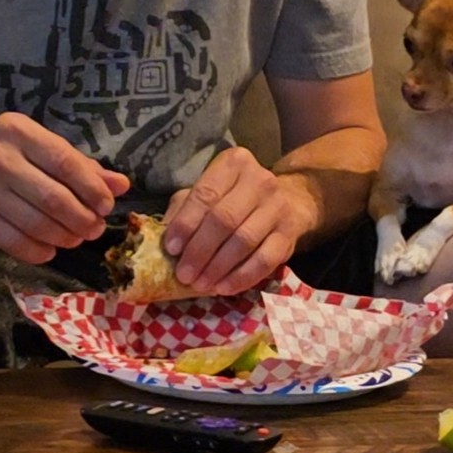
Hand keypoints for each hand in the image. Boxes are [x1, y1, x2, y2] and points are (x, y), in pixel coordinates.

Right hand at [0, 112, 129, 262]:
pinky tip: (51, 249)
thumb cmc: (6, 154)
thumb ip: (81, 166)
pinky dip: (39, 251)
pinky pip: (14, 243)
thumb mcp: (40, 148)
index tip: (107, 206)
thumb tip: (121, 185)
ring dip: (64, 237)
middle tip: (95, 229)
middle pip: (54, 198)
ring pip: (37, 224)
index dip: (92, 189)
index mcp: (19, 131)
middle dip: (82, 219)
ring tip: (76, 238)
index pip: (65, 162)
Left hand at [162, 146, 315, 294]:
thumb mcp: (208, 192)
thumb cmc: (236, 198)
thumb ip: (184, 209)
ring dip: (218, 267)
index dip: (186, 224)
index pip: (205, 195)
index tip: (172, 249)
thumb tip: (163, 240)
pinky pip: (265, 260)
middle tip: (184, 274)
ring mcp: (278, 207)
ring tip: (201, 284)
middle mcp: (260, 180)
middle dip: (200, 250)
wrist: (289, 201)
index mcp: (234, 163)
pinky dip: (242, 277)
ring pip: (244, 241)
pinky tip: (224, 288)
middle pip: (224, 219)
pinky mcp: (290, 234)